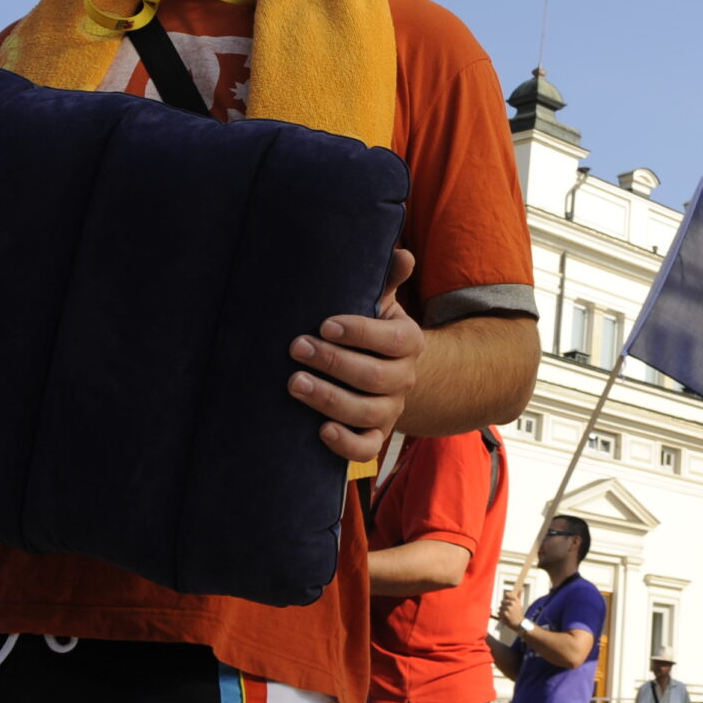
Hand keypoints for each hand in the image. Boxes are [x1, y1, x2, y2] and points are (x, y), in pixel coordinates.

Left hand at [289, 249, 420, 459]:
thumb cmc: (372, 332)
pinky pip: (366, 449)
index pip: (392, 340)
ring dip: (328, 399)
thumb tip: (403, 253)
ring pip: (366, 413)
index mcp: (409, 342)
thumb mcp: (380, 304)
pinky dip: (345, 444)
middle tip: (296, 347)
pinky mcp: (375, 436)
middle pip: (374, 377)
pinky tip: (320, 430)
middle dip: (332, 362)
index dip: (360, 333)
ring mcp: (390, 410)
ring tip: (293, 383)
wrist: (388, 374)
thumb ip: (387, 279)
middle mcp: (404, 378)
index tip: (324, 323)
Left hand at [500, 574, 528, 627]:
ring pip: (500, 607)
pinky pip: (499, 613)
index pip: (506, 594)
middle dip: (503, 606)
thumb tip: (521, 588)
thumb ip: (519, 595)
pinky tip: (505, 617)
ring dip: (502, 611)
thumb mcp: (519, 604)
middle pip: (502, 602)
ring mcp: (508, 608)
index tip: (507, 602)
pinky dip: (501, 615)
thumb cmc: (518, 613)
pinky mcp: (505, 614)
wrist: (519, 623)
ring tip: (507, 614)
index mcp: (515, 600)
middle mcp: (512, 603)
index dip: (505, 598)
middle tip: (508, 611)